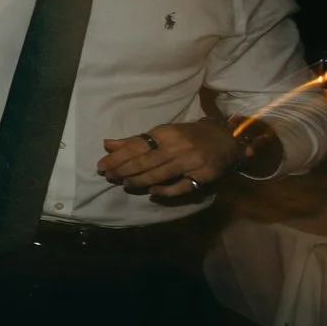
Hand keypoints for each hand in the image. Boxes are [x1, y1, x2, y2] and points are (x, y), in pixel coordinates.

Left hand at [98, 120, 238, 199]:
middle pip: (145, 161)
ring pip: (159, 175)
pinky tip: (152, 191)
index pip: (136, 146)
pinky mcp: (202, 176)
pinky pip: (180, 187)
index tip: (102, 166)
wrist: (224, 139)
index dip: (117, 157)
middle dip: (123, 170)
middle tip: (109, 176)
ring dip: (138, 181)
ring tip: (124, 183)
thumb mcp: (163, 133)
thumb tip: (107, 144)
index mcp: (166, 133)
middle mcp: (178, 147)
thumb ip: (135, 141)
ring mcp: (191, 163)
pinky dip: (164, 191)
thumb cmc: (187, 136)